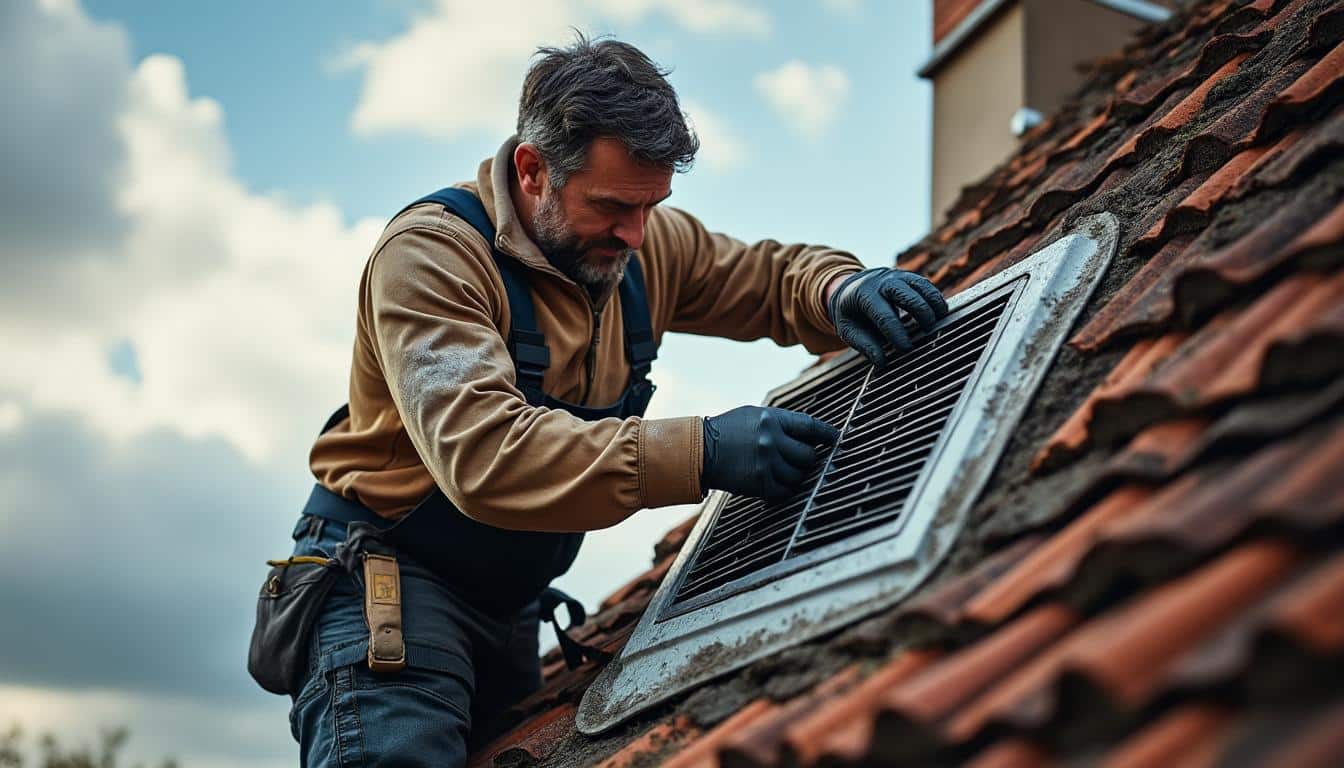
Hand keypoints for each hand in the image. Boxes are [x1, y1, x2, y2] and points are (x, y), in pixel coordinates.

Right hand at [701, 406, 838, 498]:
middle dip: (806, 459)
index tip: (836, 439)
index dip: (827, 434)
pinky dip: (784, 490)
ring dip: (795, 476)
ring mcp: (766, 463)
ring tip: (782, 470)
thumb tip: (810, 435)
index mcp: (771, 419)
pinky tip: (775, 483)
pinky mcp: (759, 484)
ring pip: (799, 476)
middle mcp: (771, 440)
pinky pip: (785, 491)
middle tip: (798, 459)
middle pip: (808, 455)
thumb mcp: (753, 416)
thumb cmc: (727, 431)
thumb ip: (781, 423)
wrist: (699, 451)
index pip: (810, 426)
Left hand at [826, 268, 948, 366]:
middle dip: (921, 314)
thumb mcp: (848, 329)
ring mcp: (897, 276)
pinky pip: (926, 285)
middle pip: (907, 295)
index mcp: (864, 295)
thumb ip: (864, 345)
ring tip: (940, 323)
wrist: (850, 286)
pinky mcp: (909, 277)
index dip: (897, 333)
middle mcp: (882, 282)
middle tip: (928, 334)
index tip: (907, 349)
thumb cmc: (851, 312)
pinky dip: (936, 299)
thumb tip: (881, 363)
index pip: (884, 315)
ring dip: (934, 304)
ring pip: (922, 286)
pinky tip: (940, 314)